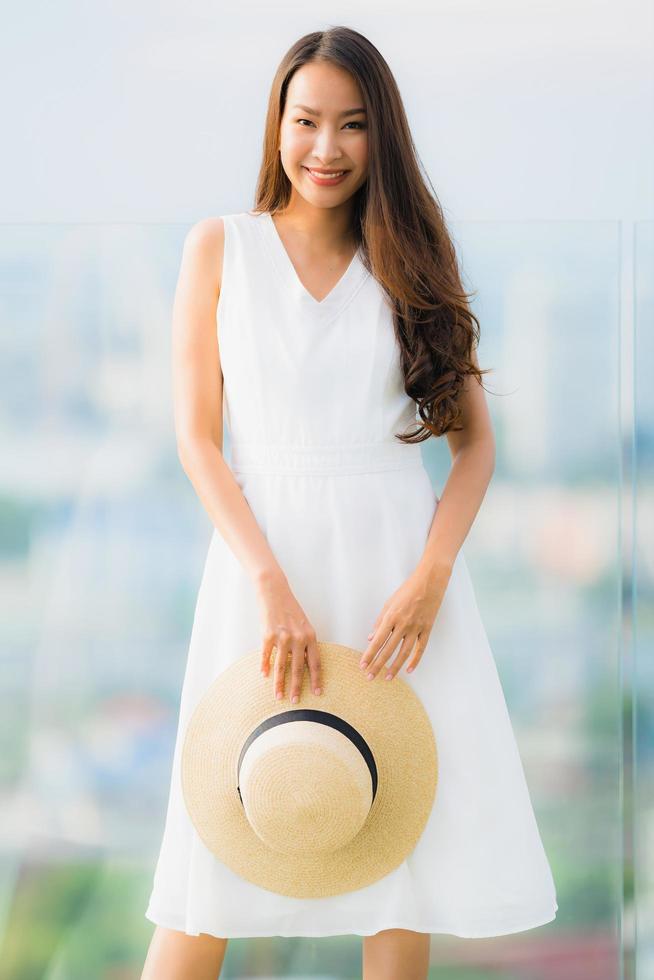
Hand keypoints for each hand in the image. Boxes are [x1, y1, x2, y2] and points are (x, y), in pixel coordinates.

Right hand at [255, 570, 322, 702]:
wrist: (274, 591)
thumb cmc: (289, 608)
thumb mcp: (303, 625)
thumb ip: (304, 643)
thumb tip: (303, 663)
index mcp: (310, 636)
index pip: (315, 662)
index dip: (316, 679)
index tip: (317, 692)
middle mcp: (298, 638)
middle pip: (298, 669)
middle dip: (297, 687)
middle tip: (295, 702)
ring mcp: (282, 637)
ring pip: (281, 666)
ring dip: (279, 683)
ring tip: (278, 696)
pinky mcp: (267, 635)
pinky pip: (266, 655)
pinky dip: (264, 666)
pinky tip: (263, 675)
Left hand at [359, 561, 451, 680]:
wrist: (430, 582)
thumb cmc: (407, 590)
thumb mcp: (389, 603)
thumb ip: (380, 622)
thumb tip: (371, 638)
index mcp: (391, 617)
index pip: (377, 641)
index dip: (369, 654)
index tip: (362, 665)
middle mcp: (403, 624)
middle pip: (388, 650)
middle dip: (378, 665)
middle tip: (370, 677)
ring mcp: (416, 628)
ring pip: (404, 653)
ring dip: (395, 667)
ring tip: (387, 678)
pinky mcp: (427, 629)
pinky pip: (420, 648)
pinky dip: (415, 660)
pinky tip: (409, 670)